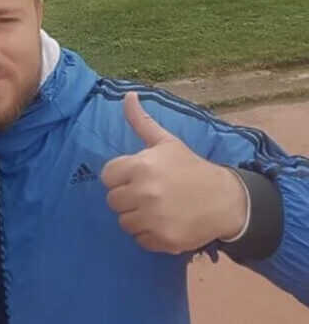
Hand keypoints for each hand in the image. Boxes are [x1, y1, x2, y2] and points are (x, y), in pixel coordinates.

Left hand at [100, 92, 247, 253]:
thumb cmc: (191, 168)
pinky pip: (139, 240)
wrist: (227, 200)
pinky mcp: (163, 239)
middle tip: (149, 193)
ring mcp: (154, 218)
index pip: (108, 176)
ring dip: (137, 217)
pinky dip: (149, 235)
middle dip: (128, 197)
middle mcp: (145, 192)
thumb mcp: (167, 142)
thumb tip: (127, 95)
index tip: (137, 177)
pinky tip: (165, 223)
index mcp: (142, 166)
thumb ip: (141, 122)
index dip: (120, 177)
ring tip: (157, 208)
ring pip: (124, 222)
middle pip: (113, 200)